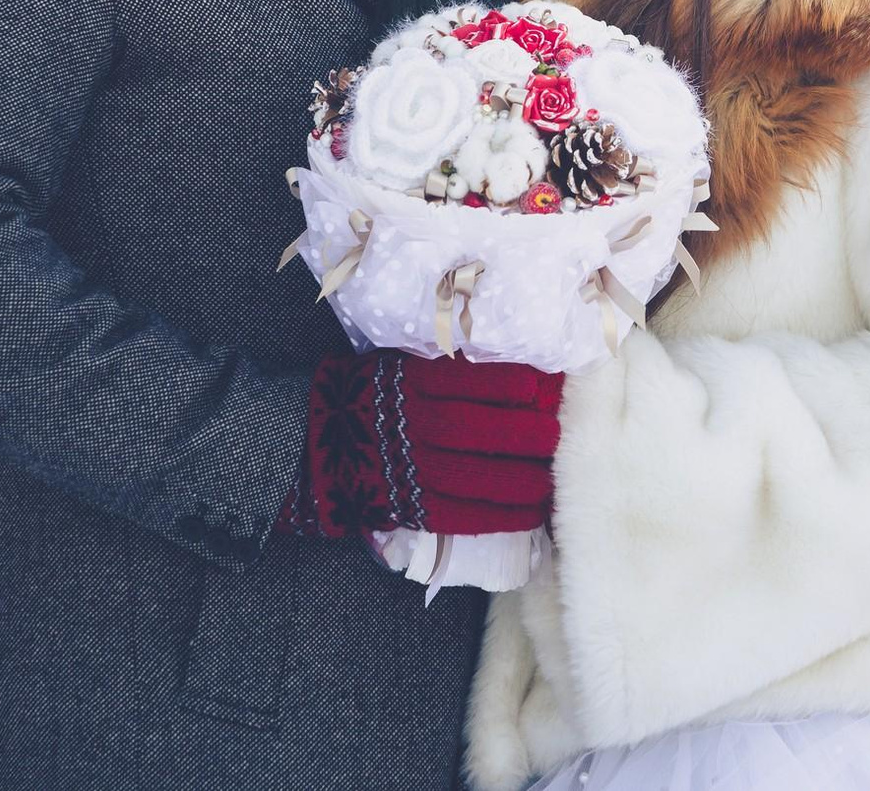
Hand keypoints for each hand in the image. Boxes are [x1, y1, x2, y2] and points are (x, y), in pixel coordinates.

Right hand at [289, 350, 563, 536]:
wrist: (313, 448)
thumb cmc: (374, 396)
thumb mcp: (400, 363)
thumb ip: (447, 362)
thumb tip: (517, 353)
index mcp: (407, 382)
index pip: (461, 381)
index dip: (505, 384)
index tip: (543, 386)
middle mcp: (407, 425)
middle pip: (470, 429)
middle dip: (520, 432)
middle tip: (557, 433)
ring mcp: (407, 470)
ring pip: (469, 476)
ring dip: (520, 479)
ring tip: (553, 477)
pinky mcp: (411, 508)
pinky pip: (460, 515)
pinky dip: (499, 515)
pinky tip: (532, 512)